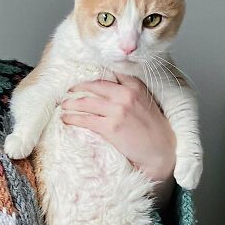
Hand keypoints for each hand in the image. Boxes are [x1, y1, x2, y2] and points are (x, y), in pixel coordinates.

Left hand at [61, 74, 175, 185]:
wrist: (161, 151)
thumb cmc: (154, 130)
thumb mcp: (147, 103)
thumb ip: (131, 93)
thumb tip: (111, 90)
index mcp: (136, 86)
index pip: (112, 73)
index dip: (95, 75)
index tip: (85, 77)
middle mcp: (126, 94)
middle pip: (94, 85)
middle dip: (78, 88)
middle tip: (69, 91)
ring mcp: (117, 110)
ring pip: (86, 102)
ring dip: (71, 104)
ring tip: (64, 105)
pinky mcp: (110, 127)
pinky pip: (85, 119)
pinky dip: (72, 118)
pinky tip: (66, 119)